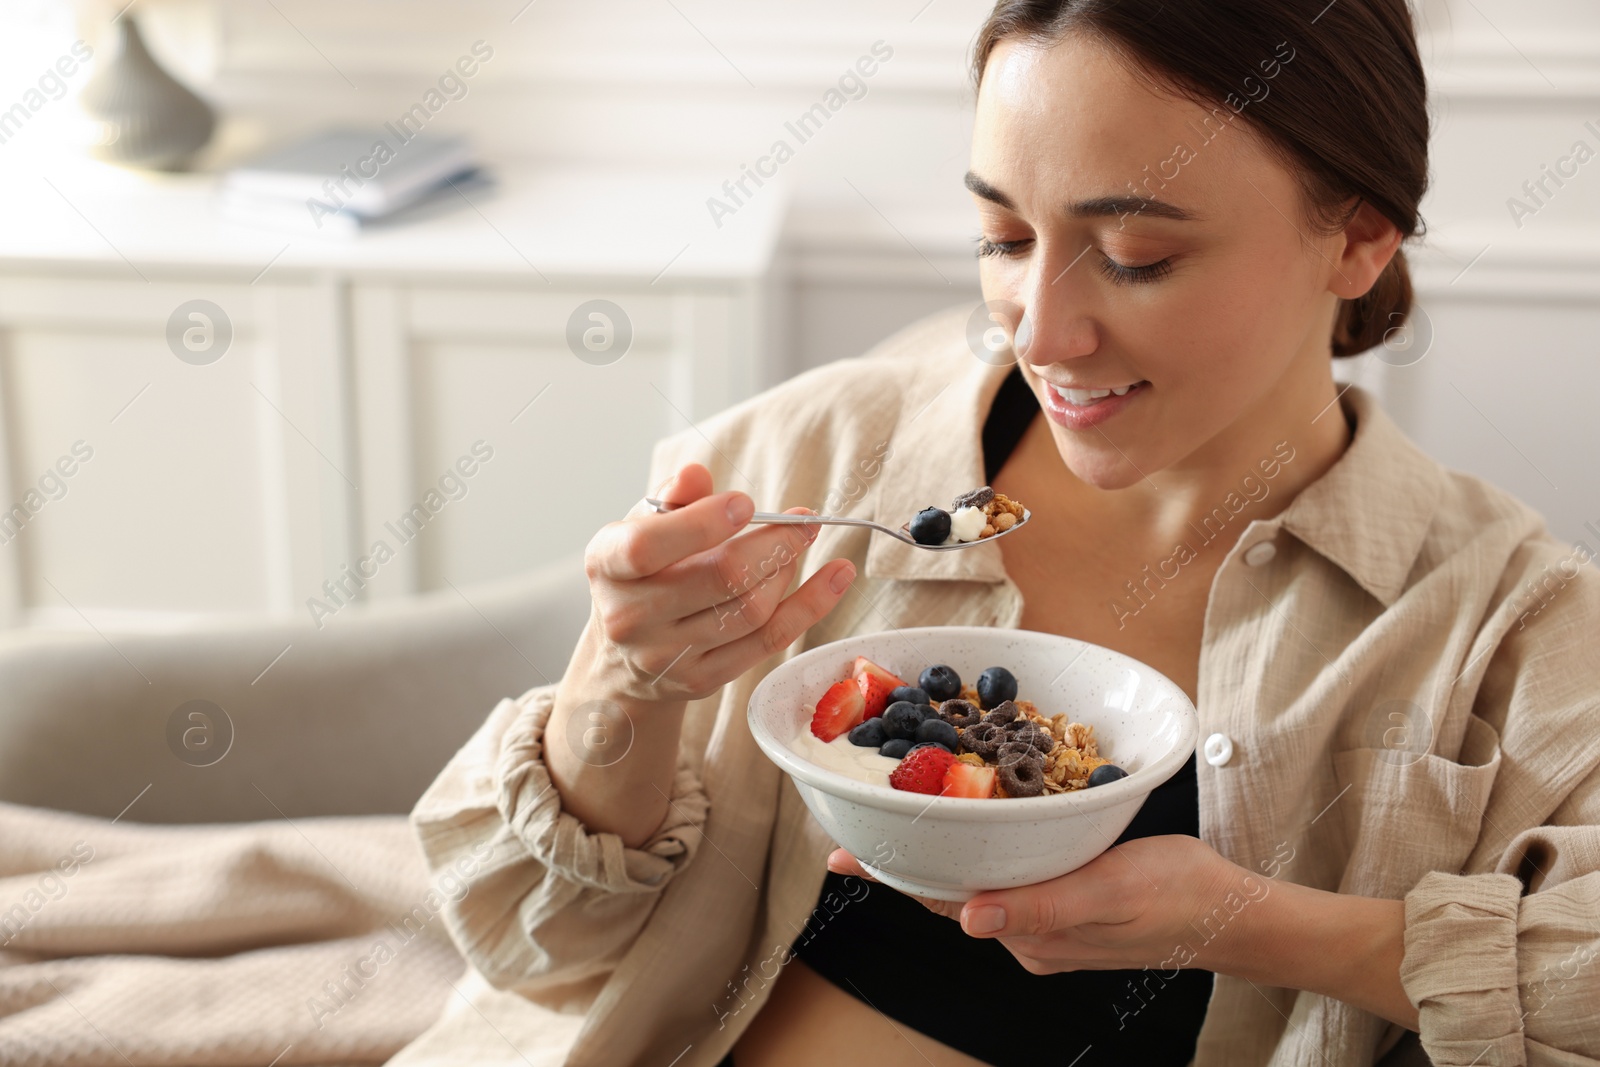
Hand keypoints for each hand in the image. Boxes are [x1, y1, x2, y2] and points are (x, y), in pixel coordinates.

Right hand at [548, 462, 855, 845]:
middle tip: (801, 521)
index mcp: (607, 566)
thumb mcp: (638, 528)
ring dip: (786, 571)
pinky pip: (769, 642)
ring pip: (749, 612)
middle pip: (719, 579)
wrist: (620, 660)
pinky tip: (838, 575)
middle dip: (773, 543)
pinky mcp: (702, 680)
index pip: (647, 547)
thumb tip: (697, 475)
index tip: (746, 503)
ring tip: (797, 546)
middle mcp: (630, 616)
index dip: (702, 523)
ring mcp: (667, 656)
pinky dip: (811, 605)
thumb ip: (671, 500)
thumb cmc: (639, 576)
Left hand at [828, 835, 1418, 1028]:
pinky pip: (1011, 872)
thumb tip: (973, 921)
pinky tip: (978, 818)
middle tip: (855, 821)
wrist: (1238, 915)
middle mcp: (1029, 930)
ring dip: (941, 847)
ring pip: (978, 877)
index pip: (943, 898)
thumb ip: (1044, 907)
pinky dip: (985, 844)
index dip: (892, 872)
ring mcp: (1048, 918)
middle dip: (904, 856)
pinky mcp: (1069, 899)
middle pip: (950, 887)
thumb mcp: (1113, 894)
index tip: (838, 853)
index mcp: (1031, 932)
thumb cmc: (1182, 898)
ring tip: (902, 811)